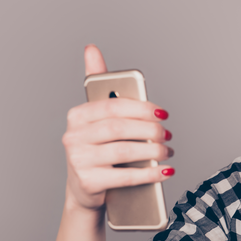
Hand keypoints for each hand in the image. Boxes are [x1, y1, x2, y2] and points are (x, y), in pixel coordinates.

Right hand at [61, 44, 173, 210]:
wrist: (85, 191)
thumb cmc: (98, 149)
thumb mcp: (98, 119)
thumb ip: (99, 86)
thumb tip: (91, 49)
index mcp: (77, 116)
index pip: (113, 107)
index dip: (141, 108)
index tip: (163, 113)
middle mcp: (73, 137)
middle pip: (119, 128)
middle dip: (149, 130)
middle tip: (168, 134)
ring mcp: (78, 161)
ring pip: (123, 151)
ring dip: (152, 151)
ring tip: (167, 151)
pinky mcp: (88, 182)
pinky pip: (124, 176)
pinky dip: (149, 173)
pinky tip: (164, 171)